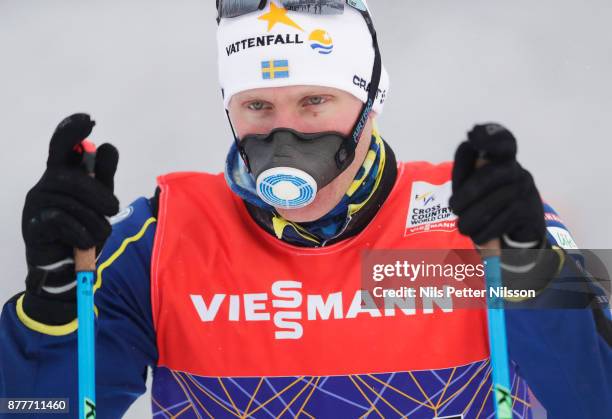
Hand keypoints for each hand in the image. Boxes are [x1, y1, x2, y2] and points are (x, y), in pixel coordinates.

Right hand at [22, 114, 118, 310]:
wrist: (66, 268)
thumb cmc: (84, 230)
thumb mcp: (100, 203)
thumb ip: (104, 177)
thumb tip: (107, 146)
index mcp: (61, 175)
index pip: (61, 145)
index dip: (72, 131)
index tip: (89, 120)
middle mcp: (45, 185)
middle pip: (71, 177)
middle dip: (98, 193)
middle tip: (113, 209)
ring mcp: (36, 204)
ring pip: (70, 202)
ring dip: (94, 219)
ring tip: (100, 232)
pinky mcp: (33, 226)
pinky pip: (61, 221)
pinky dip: (81, 233)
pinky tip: (85, 242)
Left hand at [449, 123, 544, 247]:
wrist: (514, 236)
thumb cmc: (487, 206)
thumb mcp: (472, 189)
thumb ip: (466, 171)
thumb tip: (468, 145)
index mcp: (500, 160)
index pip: (502, 142)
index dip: (491, 137)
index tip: (473, 133)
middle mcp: (516, 170)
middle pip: (490, 175)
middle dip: (467, 194)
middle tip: (453, 208)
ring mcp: (525, 189)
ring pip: (495, 200)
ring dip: (473, 217)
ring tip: (463, 227)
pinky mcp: (531, 209)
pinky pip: (505, 218)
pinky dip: (486, 229)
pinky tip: (478, 235)